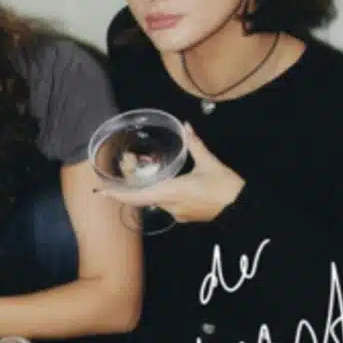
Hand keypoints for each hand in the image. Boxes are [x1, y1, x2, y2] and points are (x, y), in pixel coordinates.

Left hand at [96, 122, 244, 223]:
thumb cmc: (226, 187)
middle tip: (122, 170)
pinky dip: (158, 193)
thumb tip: (186, 126)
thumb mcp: (209, 162)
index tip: (101, 192)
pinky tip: (161, 182)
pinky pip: (165, 204)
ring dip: (145, 189)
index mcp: (171, 192)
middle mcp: (169, 206)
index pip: (137, 196)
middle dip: (129, 186)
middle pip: (142, 197)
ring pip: (153, 200)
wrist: (242, 209)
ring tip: (139, 171)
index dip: (117, 194)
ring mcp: (176, 213)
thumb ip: (194, 144)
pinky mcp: (184, 216)